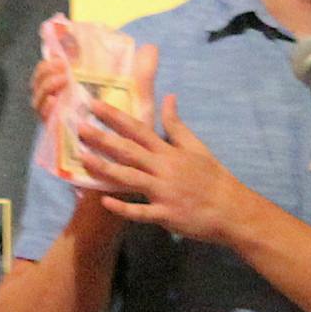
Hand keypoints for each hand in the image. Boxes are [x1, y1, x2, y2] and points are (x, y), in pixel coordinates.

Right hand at [34, 42, 157, 127]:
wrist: (137, 156)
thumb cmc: (137, 125)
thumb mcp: (141, 96)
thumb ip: (144, 73)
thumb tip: (150, 47)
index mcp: (78, 90)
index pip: (52, 71)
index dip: (50, 61)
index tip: (61, 54)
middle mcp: (64, 103)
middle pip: (40, 83)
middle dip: (46, 71)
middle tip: (62, 66)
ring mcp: (60, 118)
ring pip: (38, 100)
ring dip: (46, 86)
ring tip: (62, 80)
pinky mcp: (60, 136)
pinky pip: (45, 121)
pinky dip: (45, 109)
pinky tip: (53, 102)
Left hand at [76, 91, 246, 242]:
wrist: (232, 209)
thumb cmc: (213, 178)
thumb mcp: (197, 147)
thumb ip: (177, 125)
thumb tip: (169, 97)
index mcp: (170, 152)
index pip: (138, 129)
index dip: (115, 116)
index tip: (94, 105)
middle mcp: (164, 169)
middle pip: (128, 151)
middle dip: (102, 138)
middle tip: (78, 127)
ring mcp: (164, 192)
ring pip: (129, 178)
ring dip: (105, 168)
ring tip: (83, 159)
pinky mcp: (166, 214)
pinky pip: (141, 212)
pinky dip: (123, 208)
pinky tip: (105, 202)